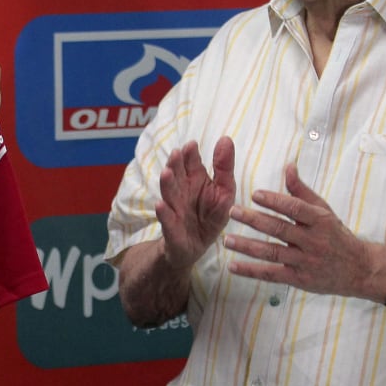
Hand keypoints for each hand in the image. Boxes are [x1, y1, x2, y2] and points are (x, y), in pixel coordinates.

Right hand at [155, 137, 235, 270]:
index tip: (192, 145)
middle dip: (176, 164)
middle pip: (176, 173)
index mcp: (194, 178)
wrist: (195, 246)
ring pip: (169, 193)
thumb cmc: (210, 215)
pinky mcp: (171, 228)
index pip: (191, 161)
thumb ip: (224, 167)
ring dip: (167, 183)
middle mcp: (181, 190)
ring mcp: (174, 207)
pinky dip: (163, 213)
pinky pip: (166, 220)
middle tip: (177, 153)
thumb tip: (226, 138)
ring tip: (166, 173)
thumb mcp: (224, 191)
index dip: (190, 154)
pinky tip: (160, 205)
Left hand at [225, 163, 381, 297]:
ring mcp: (305, 262)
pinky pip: (272, 275)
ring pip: (273, 253)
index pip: (295, 209)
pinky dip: (251, 271)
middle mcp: (313, 241)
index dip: (275, 201)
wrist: (359, 270)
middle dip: (254, 220)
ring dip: (247, 247)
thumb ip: (302, 190)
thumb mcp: (323, 211)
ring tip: (227, 239)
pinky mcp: (299, 280)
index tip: (255, 194)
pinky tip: (233, 266)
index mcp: (319, 221)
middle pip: (280, 230)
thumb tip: (288, 166)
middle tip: (232, 211)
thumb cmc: (336, 235)